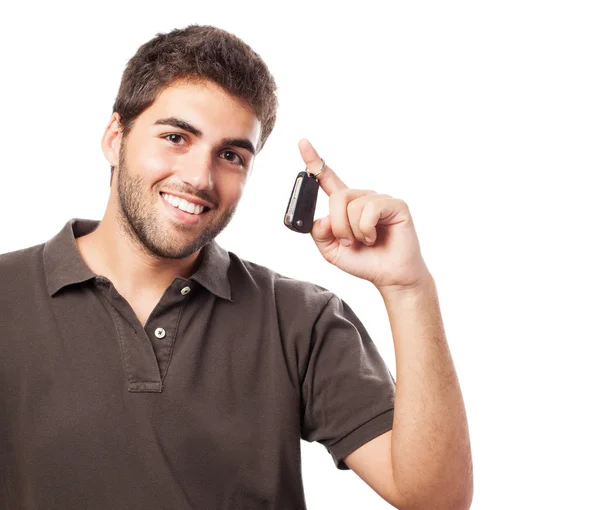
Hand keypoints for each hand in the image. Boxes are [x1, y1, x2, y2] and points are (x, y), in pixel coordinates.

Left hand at [298, 139, 430, 292]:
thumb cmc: (364, 261)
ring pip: (352, 206)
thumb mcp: (331, 251)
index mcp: (345, 206)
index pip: (327, 178)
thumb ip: (319, 234)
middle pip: (337, 197)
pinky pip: (369, 210)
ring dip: (353, 232)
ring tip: (365, 242)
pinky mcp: (394, 205)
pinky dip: (366, 230)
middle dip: (338, 225)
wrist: (389, 276)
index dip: (314, 161)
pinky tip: (375, 238)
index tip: (302, 142)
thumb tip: (320, 219)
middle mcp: (361, 198)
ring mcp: (378, 199)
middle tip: (348, 242)